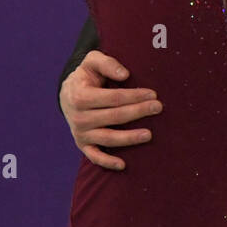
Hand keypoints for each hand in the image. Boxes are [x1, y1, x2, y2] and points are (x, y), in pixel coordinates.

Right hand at [59, 50, 161, 170]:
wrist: (68, 94)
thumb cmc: (87, 75)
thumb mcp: (92, 61)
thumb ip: (107, 63)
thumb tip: (125, 74)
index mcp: (80, 96)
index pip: (113, 97)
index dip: (134, 96)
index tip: (153, 94)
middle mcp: (79, 117)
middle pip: (114, 116)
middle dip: (138, 112)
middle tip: (158, 108)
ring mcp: (80, 133)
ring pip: (108, 138)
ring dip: (129, 138)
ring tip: (149, 134)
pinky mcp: (83, 145)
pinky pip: (95, 157)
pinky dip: (108, 162)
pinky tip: (124, 165)